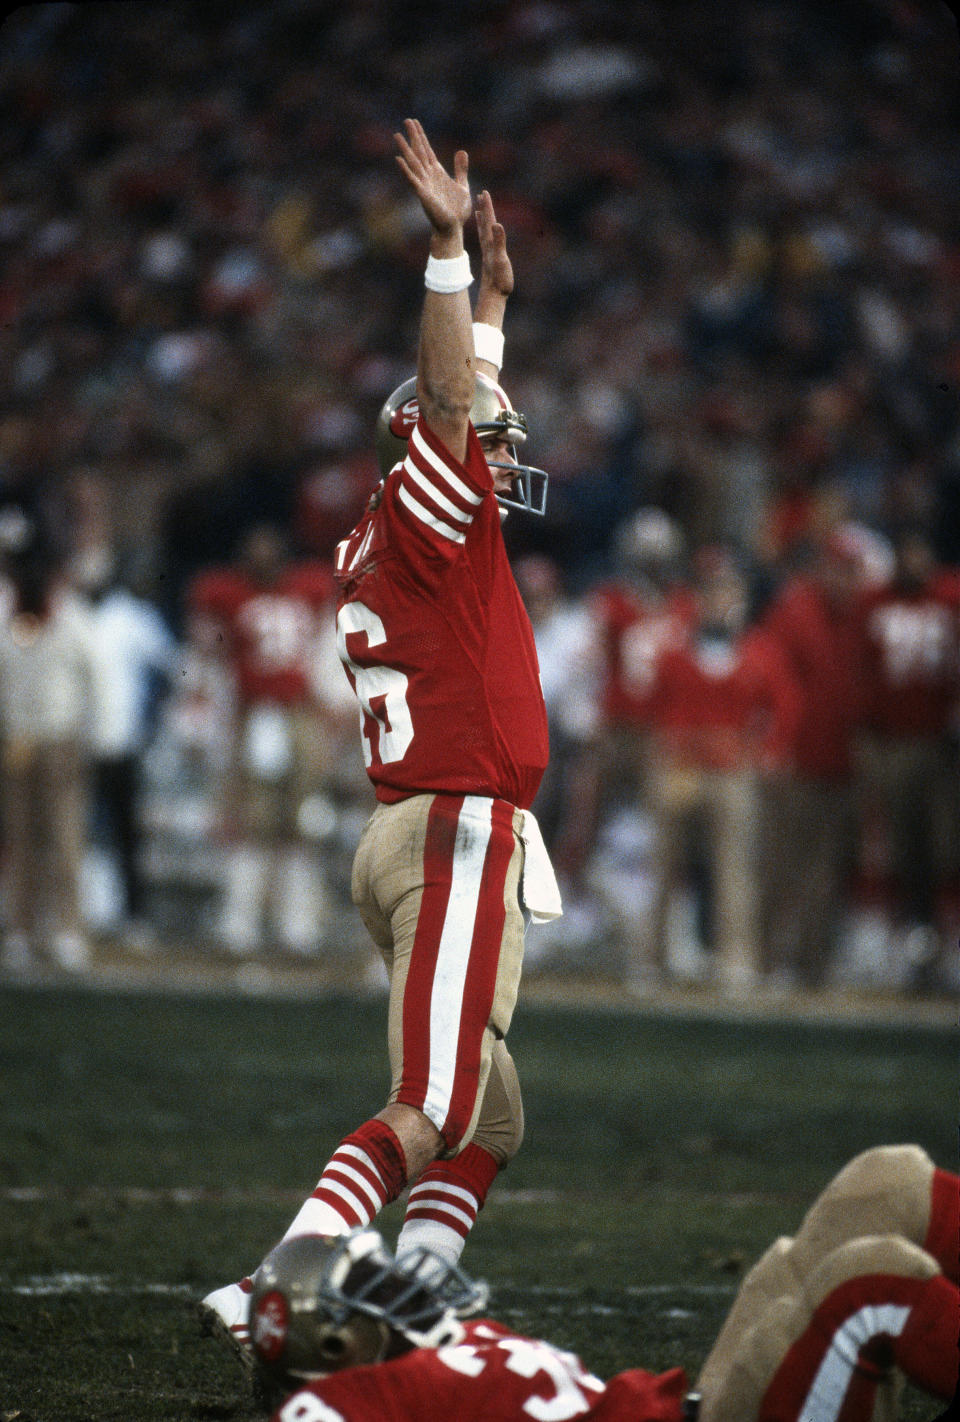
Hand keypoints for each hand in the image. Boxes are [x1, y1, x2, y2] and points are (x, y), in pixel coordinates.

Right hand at [394, 118, 471, 236]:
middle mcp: (428, 176)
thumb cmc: (457, 211)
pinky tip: (398, 159)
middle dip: (413, 136)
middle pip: (419, 152)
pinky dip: (406, 169)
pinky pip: (413, 179)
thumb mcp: (462, 186)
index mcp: (437, 173)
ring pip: (413, 162)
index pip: (427, 150)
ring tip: (397, 135)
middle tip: (406, 120)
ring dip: (405, 149)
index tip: (415, 123)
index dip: (421, 136)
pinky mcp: (423, 194)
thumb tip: (461, 151)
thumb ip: (460, 170)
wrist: (454, 228)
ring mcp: (424, 184)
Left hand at [476, 189, 512, 296]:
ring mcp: (488, 252)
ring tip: (478, 210)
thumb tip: (497, 224)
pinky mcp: (490, 259)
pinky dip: (484, 234)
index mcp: (490, 244)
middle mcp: (488, 246)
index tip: (484, 192)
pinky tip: (484, 234)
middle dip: (484, 208)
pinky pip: (486, 242)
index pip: (488, 221)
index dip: (487, 207)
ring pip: (484, 232)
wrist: (493, 296)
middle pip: (485, 223)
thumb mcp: (501, 259)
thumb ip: (499, 241)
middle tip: (480, 194)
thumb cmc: (499, 280)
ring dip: (482, 220)